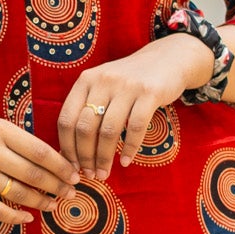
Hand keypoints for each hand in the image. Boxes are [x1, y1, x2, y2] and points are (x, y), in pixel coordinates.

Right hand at [0, 115, 77, 223]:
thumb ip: (21, 145)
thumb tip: (58, 165)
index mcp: (0, 130)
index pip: (40, 151)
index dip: (61, 166)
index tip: (75, 176)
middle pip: (33, 173)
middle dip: (56, 186)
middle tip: (70, 194)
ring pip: (18, 193)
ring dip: (41, 202)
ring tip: (53, 205)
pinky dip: (16, 217)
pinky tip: (28, 218)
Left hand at [58, 36, 213, 179]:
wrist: (168, 59)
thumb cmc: (129, 82)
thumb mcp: (103, 87)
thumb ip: (87, 110)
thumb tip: (70, 152)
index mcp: (86, 80)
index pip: (67, 119)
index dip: (67, 147)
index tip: (72, 165)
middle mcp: (103, 80)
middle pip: (85, 127)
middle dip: (85, 157)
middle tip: (90, 174)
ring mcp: (126, 86)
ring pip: (108, 131)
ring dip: (104, 157)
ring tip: (105, 173)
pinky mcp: (149, 92)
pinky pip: (136, 127)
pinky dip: (130, 148)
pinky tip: (125, 161)